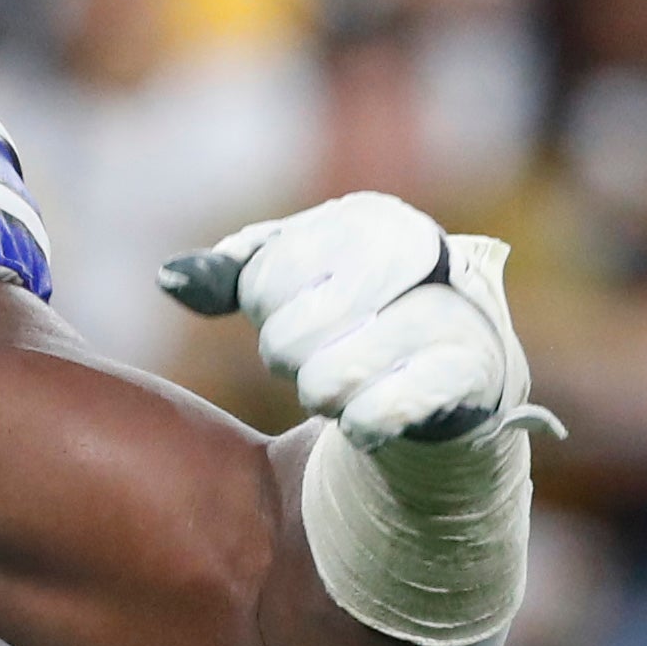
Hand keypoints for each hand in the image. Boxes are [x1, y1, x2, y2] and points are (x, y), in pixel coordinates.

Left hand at [158, 193, 527, 448]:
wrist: (449, 374)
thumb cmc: (355, 317)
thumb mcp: (291, 282)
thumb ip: (228, 275)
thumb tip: (170, 279)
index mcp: (369, 219)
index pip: (263, 284)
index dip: (267, 312)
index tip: (304, 308)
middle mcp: (420, 252)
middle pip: (290, 337)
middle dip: (292, 361)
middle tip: (325, 355)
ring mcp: (454, 311)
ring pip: (331, 377)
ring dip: (324, 397)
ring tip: (350, 383)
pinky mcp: (476, 372)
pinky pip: (382, 410)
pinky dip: (361, 425)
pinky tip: (366, 421)